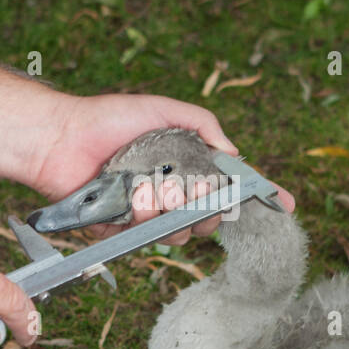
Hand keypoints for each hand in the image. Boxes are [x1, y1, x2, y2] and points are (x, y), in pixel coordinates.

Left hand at [32, 93, 295, 243]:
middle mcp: (168, 195)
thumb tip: (235, 154)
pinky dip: (142, 218)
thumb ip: (204, 126)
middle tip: (193, 190)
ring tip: (151, 191)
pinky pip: (145, 238)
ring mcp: (145, 217)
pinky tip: (129, 199)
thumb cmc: (109, 118)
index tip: (287, 205)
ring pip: (180, 233)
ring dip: (172, 213)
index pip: (228, 188)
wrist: (61, 138)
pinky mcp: (120, 233)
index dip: (258, 197)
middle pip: (209, 218)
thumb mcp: (164, 109)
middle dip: (208, 208)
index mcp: (183, 168)